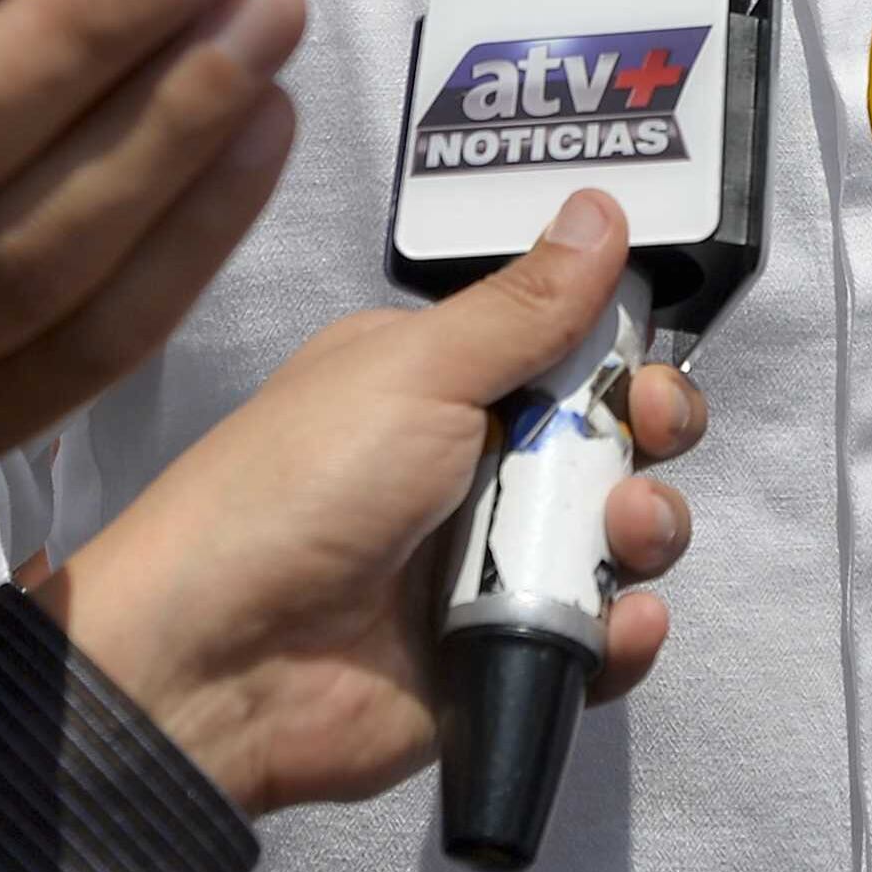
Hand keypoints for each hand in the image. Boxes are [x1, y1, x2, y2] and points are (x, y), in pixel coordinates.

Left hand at [42, 190, 704, 815]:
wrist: (219, 662)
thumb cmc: (295, 492)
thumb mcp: (412, 374)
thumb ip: (522, 307)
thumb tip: (596, 209)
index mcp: (435, 380)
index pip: (565, 349)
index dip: (622, 354)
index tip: (647, 364)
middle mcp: (467, 465)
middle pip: (608, 437)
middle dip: (651, 432)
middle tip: (647, 435)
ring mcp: (486, 565)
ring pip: (616, 537)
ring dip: (645, 528)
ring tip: (621, 533)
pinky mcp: (500, 655)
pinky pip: (597, 640)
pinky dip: (623, 634)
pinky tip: (619, 620)